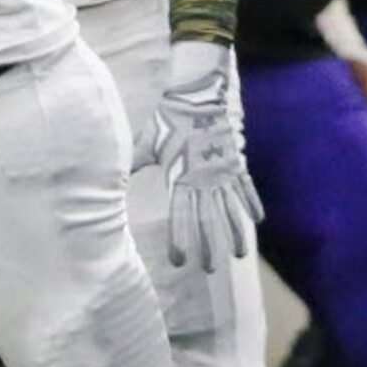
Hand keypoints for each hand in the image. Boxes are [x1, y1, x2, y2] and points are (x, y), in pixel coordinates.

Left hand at [147, 40, 262, 272]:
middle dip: (209, 247)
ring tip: (239, 255)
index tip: (179, 262)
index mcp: (181, 178)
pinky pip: (247, 188)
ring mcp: (223, 173)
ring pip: (231, 209)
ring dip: (235, 233)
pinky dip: (253, 204)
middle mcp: (204, 181)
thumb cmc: (168, 119)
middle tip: (209, 270)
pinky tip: (258, 221)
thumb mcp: (146, 143)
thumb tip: (108, 174)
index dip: (179, 240)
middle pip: (208, 221)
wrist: (199, 96)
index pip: (179, 217)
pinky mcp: (237, 162)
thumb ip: (131, 162)